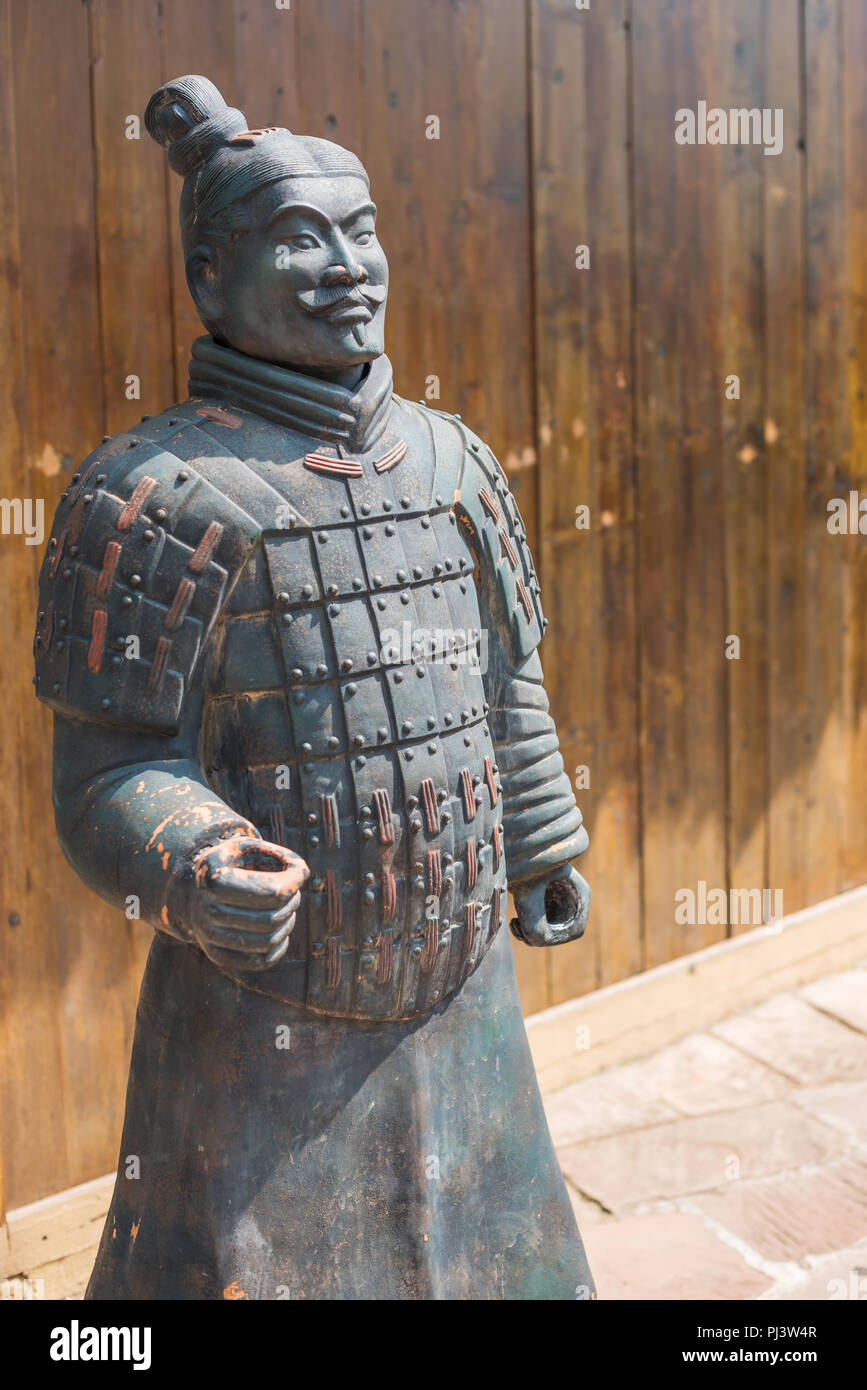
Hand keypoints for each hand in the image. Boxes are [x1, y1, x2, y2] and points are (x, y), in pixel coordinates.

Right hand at [172, 836, 308, 971]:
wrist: (194, 890)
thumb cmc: (230, 866)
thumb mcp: (248, 847)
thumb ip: (278, 855)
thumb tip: (303, 873)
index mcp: (215, 880)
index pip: (271, 892)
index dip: (293, 883)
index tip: (299, 874)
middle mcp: (207, 910)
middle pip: (271, 919)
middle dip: (292, 904)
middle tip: (294, 892)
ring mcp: (209, 936)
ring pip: (267, 942)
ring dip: (288, 923)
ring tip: (287, 908)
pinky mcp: (217, 955)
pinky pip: (260, 962)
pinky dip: (279, 948)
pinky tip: (280, 929)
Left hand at [510, 864, 589, 947]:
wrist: (512, 852)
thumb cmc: (522, 870)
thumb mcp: (527, 898)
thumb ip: (534, 925)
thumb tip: (538, 943)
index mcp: (580, 893)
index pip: (575, 930)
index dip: (556, 939)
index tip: (534, 937)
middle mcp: (574, 898)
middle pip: (562, 932)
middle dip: (541, 937)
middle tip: (520, 932)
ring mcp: (562, 900)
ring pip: (552, 930)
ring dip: (532, 934)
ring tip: (515, 924)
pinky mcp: (548, 902)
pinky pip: (544, 925)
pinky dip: (530, 928)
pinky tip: (515, 921)